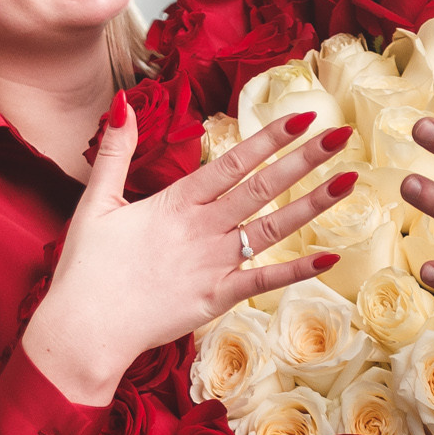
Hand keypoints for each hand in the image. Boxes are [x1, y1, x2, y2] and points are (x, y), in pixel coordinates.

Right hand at [23, 105, 357, 403]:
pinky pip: (264, 281)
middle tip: (340, 134)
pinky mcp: (217, 298)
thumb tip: (123, 103)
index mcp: (176, 202)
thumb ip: (114, 151)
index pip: (233, 162)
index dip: (270, 138)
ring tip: (349, 181)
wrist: (84, 331)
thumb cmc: (86, 269)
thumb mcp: (95, 202)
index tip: (302, 116)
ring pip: (273, 229)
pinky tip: (329, 256)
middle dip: (305, 159)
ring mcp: (214, 264)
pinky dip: (297, 270)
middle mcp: (202, 229)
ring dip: (313, 204)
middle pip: (263, 187)